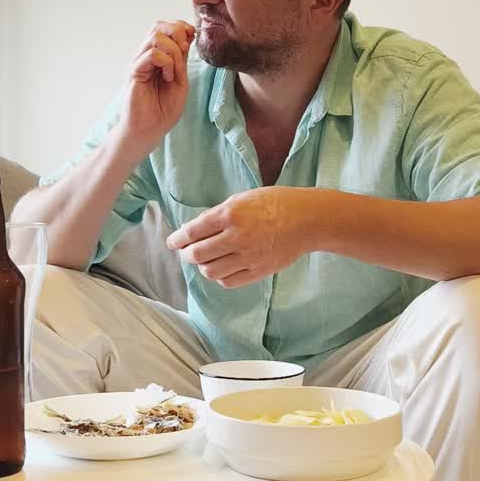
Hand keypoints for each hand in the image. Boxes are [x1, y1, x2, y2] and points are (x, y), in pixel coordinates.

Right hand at [117, 20, 195, 152]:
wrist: (148, 131)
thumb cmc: (162, 110)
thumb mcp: (180, 81)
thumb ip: (182, 60)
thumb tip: (188, 37)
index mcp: (158, 57)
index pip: (166, 28)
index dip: (181, 27)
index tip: (192, 39)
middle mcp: (146, 56)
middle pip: (159, 26)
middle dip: (177, 32)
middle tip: (185, 50)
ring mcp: (139, 63)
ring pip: (156, 36)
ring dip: (173, 50)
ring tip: (174, 70)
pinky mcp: (134, 72)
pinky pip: (151, 55)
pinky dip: (166, 62)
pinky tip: (168, 77)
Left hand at [166, 187, 319, 288]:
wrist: (307, 219)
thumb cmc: (275, 203)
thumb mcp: (243, 199)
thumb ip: (218, 214)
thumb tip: (194, 229)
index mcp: (230, 214)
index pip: (193, 231)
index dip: (177, 239)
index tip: (172, 242)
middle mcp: (236, 237)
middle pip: (197, 254)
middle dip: (186, 254)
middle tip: (186, 252)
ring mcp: (248, 257)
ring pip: (210, 271)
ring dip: (203, 266)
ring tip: (206, 260)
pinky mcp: (258, 271)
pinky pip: (229, 281)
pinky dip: (220, 277)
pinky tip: (222, 268)